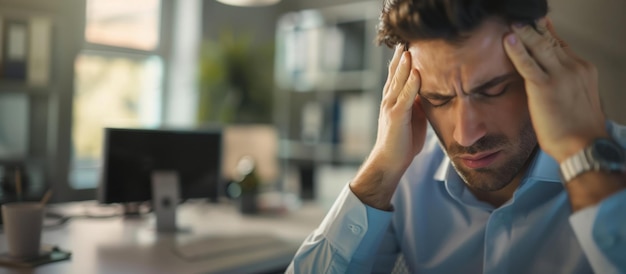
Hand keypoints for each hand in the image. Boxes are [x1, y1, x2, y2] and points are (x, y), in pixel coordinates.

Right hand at [349, 45, 425, 209]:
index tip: (409, 45)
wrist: (390, 161)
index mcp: (393, 99)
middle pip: (395, 72)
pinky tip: (416, 72)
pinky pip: (405, 96)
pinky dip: (411, 84)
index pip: (397, 74)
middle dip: (400, 56)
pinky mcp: (396, 116)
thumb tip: (427, 91)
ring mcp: (391, 106)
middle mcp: (389, 99)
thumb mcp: (412, 117)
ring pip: (398, 81)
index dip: (402, 60)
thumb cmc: (402, 141)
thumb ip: (416, 103)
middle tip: (405, 39)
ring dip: (404, 65)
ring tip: (409, 49)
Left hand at [503, 18, 606, 162]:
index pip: (561, 45)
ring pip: (539, 47)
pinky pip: (527, 63)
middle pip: (549, 41)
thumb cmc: (579, 129)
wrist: (584, 145)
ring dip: (523, 33)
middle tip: (519, 20)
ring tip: (511, 24)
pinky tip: (508, 39)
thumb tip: (552, 83)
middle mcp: (574, 67)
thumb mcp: (579, 98)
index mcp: (583, 69)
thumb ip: (567, 84)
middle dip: (532, 30)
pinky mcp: (544, 86)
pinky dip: (516, 50)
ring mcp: (560, 75)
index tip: (536, 25)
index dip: (546, 34)